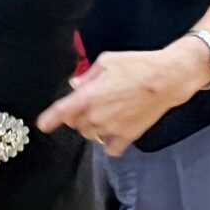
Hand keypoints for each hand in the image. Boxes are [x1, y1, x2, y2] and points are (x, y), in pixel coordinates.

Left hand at [36, 39, 209, 155]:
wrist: (167, 79)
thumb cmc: (137, 65)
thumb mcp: (107, 61)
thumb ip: (87, 76)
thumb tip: (75, 85)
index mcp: (89, 96)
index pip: (62, 112)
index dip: (50, 119)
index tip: (42, 125)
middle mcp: (97, 116)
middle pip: (76, 124)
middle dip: (78, 115)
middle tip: (91, 101)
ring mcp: (113, 128)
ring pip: (91, 135)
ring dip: (92, 126)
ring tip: (105, 112)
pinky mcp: (128, 136)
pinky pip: (110, 148)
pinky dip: (108, 141)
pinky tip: (113, 130)